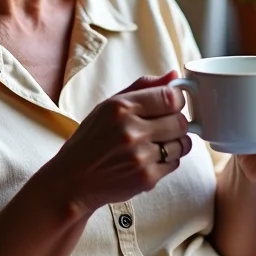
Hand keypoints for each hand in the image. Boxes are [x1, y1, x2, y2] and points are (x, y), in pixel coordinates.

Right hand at [44, 71, 191, 215]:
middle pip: (180, 121)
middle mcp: (131, 130)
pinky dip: (166, 161)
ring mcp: (140, 156)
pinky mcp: (146, 178)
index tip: (171, 104)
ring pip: (182, 144)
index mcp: (121, 107)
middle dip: (176, 122)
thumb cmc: (90, 140)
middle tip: (162, 126)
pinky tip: (147, 159)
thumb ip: (142, 88)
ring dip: (174, 143)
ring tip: (154, 144)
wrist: (72, 181)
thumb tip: (174, 75)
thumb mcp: (108, 106)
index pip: (170, 97)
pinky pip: (175, 164)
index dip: (176, 100)